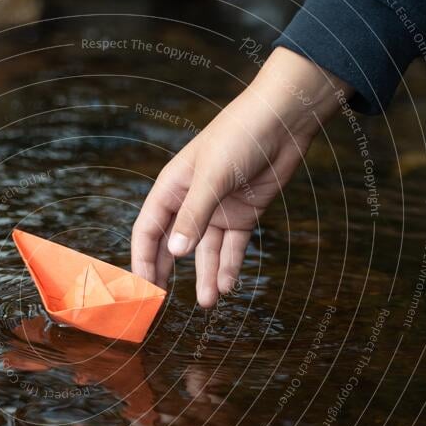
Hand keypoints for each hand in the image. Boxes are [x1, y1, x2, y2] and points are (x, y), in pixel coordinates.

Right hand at [131, 47, 350, 306]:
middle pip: (173, 245)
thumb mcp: (212, 178)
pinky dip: (229, 265)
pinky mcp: (243, 215)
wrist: (282, 121)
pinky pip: (232, 247)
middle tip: (164, 304)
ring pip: (205, 251)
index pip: (148, 230)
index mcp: (172, 188)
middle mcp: (191, 202)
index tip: (143, 286)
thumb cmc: (239, 137)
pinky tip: (227, 286)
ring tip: (207, 303)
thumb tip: (175, 253)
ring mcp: (217, 210)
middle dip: (169, 273)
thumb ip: (194, 216)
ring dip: (205, 275)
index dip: (143, 258)